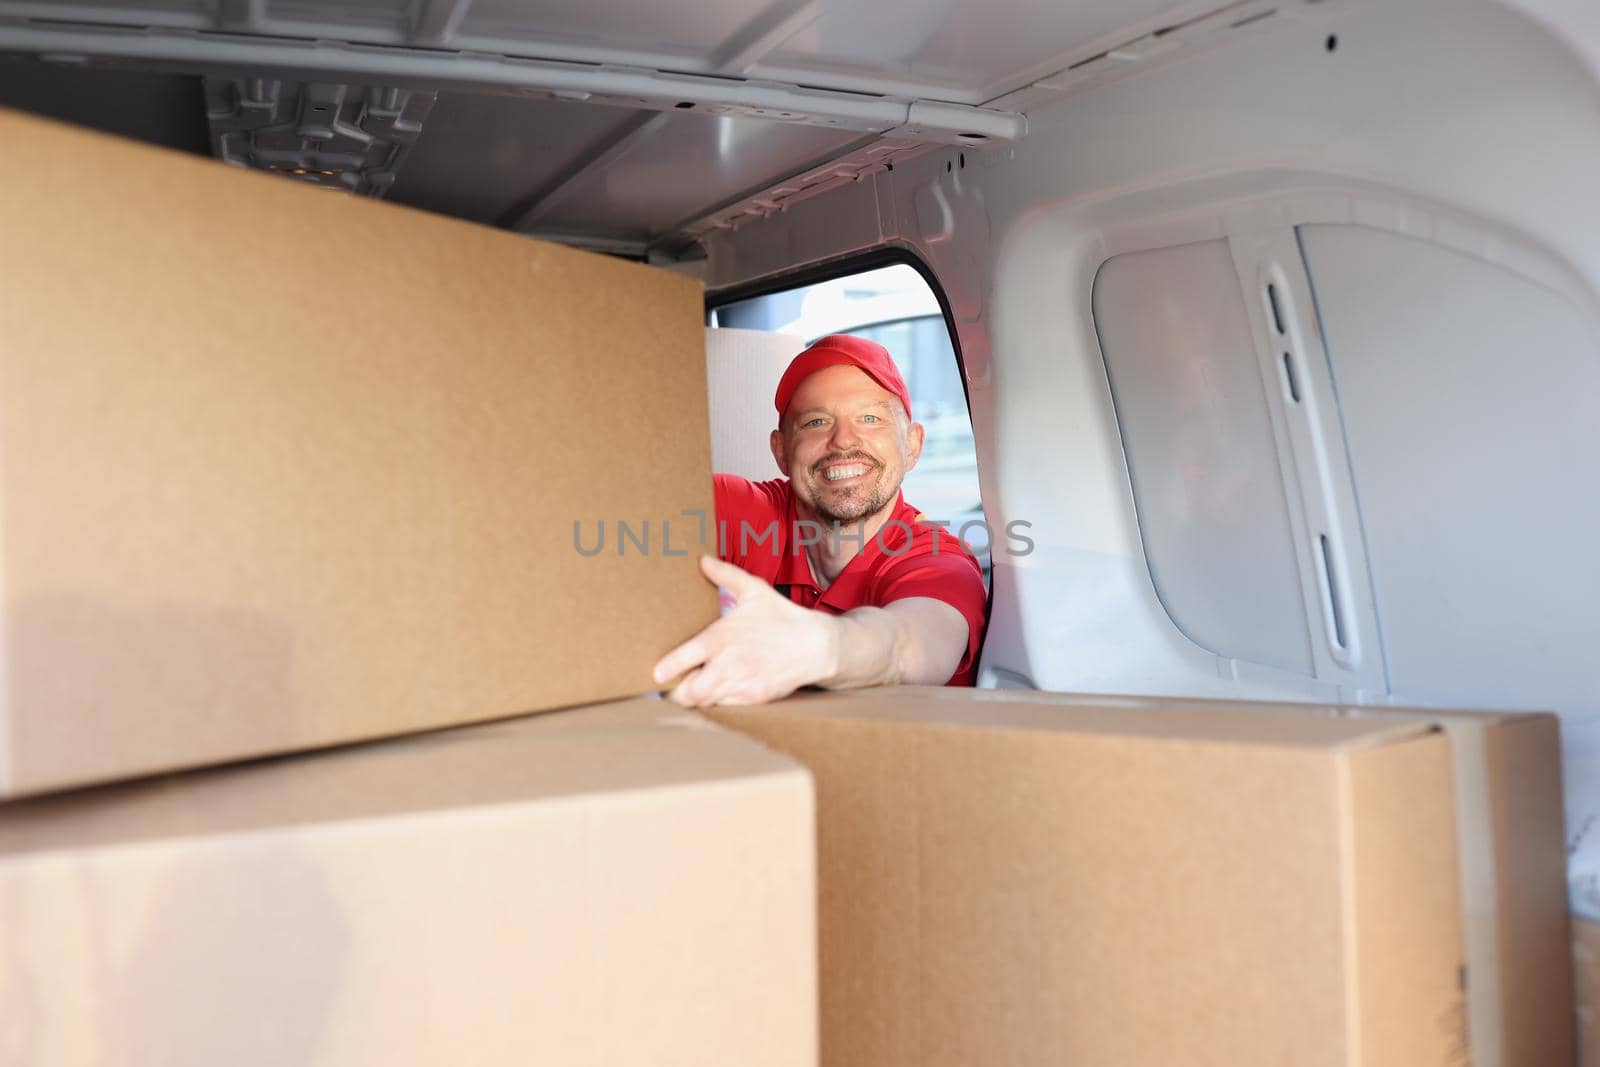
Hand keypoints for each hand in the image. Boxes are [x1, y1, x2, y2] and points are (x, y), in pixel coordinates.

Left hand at [652, 555, 838, 706]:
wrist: (816, 646)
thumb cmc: (783, 616)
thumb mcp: (755, 590)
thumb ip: (726, 575)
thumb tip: (702, 559)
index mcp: (726, 637)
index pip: (690, 655)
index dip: (670, 667)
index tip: (655, 674)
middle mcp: (732, 663)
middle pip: (692, 690)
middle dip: (676, 692)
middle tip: (667, 686)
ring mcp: (743, 684)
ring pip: (706, 701)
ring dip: (693, 697)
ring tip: (685, 690)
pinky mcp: (754, 698)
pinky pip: (724, 706)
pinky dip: (715, 701)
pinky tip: (712, 691)